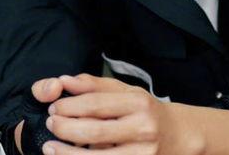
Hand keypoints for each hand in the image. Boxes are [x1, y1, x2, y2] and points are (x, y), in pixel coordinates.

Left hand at [32, 73, 205, 154]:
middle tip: (49, 124)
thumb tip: (65, 80)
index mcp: (138, 103)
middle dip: (65, 128)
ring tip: (50, 147)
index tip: (53, 107)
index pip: (96, 103)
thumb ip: (95, 85)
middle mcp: (143, 128)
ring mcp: (143, 154)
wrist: (178, 136)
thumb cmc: (147, 110)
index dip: (69, 106)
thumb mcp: (126, 91)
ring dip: (68, 154)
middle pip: (94, 130)